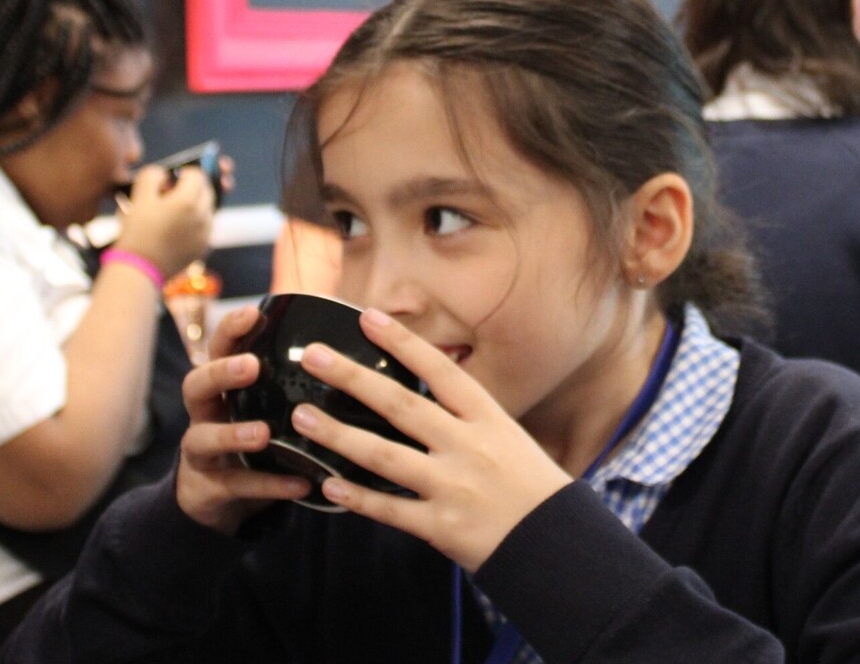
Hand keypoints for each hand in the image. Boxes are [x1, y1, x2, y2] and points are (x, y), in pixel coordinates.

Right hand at [116, 164, 216, 275]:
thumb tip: (164, 175)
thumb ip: (152, 176)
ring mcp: (205, 233)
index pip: (198, 175)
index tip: (173, 180)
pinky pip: (205, 227)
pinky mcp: (203, 248)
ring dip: (196, 205)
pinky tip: (177, 227)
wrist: (140, 268)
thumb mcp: (139, 198)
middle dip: (194, 188)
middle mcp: (203, 216)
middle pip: (207, 191)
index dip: (185, 173)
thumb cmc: (137, 232)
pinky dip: (195, 223)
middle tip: (175, 193)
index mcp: (188, 201)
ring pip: (207, 210)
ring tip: (175, 211)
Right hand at [175, 305, 313, 533]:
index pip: (218, 349)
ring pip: (203, 439)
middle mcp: (204, 414)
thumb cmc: (251, 437)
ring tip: (264, 433)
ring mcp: (201, 453)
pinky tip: (299, 484)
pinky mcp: (208, 490)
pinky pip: (237, 486)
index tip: (253, 312)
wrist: (214, 498)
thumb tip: (350, 345)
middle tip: (251, 366)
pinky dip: (269, 485)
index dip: (231, 330)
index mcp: (221, 387)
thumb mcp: (263, 405)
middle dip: (220, 373)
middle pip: (196, 386)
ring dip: (233, 434)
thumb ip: (290, 380)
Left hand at [289, 308, 573, 571]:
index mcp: (487, 418)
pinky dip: (357, 498)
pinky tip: (328, 486)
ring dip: (338, 435)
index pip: (439, 370)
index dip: (402, 342)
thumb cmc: (532, 486)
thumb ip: (465, 418)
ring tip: (302, 417)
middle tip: (314, 357)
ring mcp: (452, 486)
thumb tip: (417, 393)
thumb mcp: (508, 436)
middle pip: (401, 405)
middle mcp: (467, 446)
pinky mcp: (441, 526)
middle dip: (352, 378)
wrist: (556, 543)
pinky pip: (390, 509)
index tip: (367, 317)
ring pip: (384, 455)